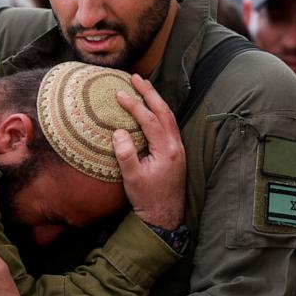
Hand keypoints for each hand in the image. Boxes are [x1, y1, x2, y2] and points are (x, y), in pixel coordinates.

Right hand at [113, 74, 186, 229]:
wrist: (164, 218)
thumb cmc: (148, 200)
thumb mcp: (132, 179)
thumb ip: (126, 154)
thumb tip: (118, 132)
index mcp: (167, 150)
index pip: (150, 120)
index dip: (134, 105)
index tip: (119, 94)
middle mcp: (176, 146)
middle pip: (164, 111)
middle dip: (150, 93)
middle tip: (135, 77)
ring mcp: (178, 150)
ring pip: (169, 117)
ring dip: (156, 101)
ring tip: (142, 87)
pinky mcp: (175, 154)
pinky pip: (168, 126)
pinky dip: (159, 113)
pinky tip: (150, 110)